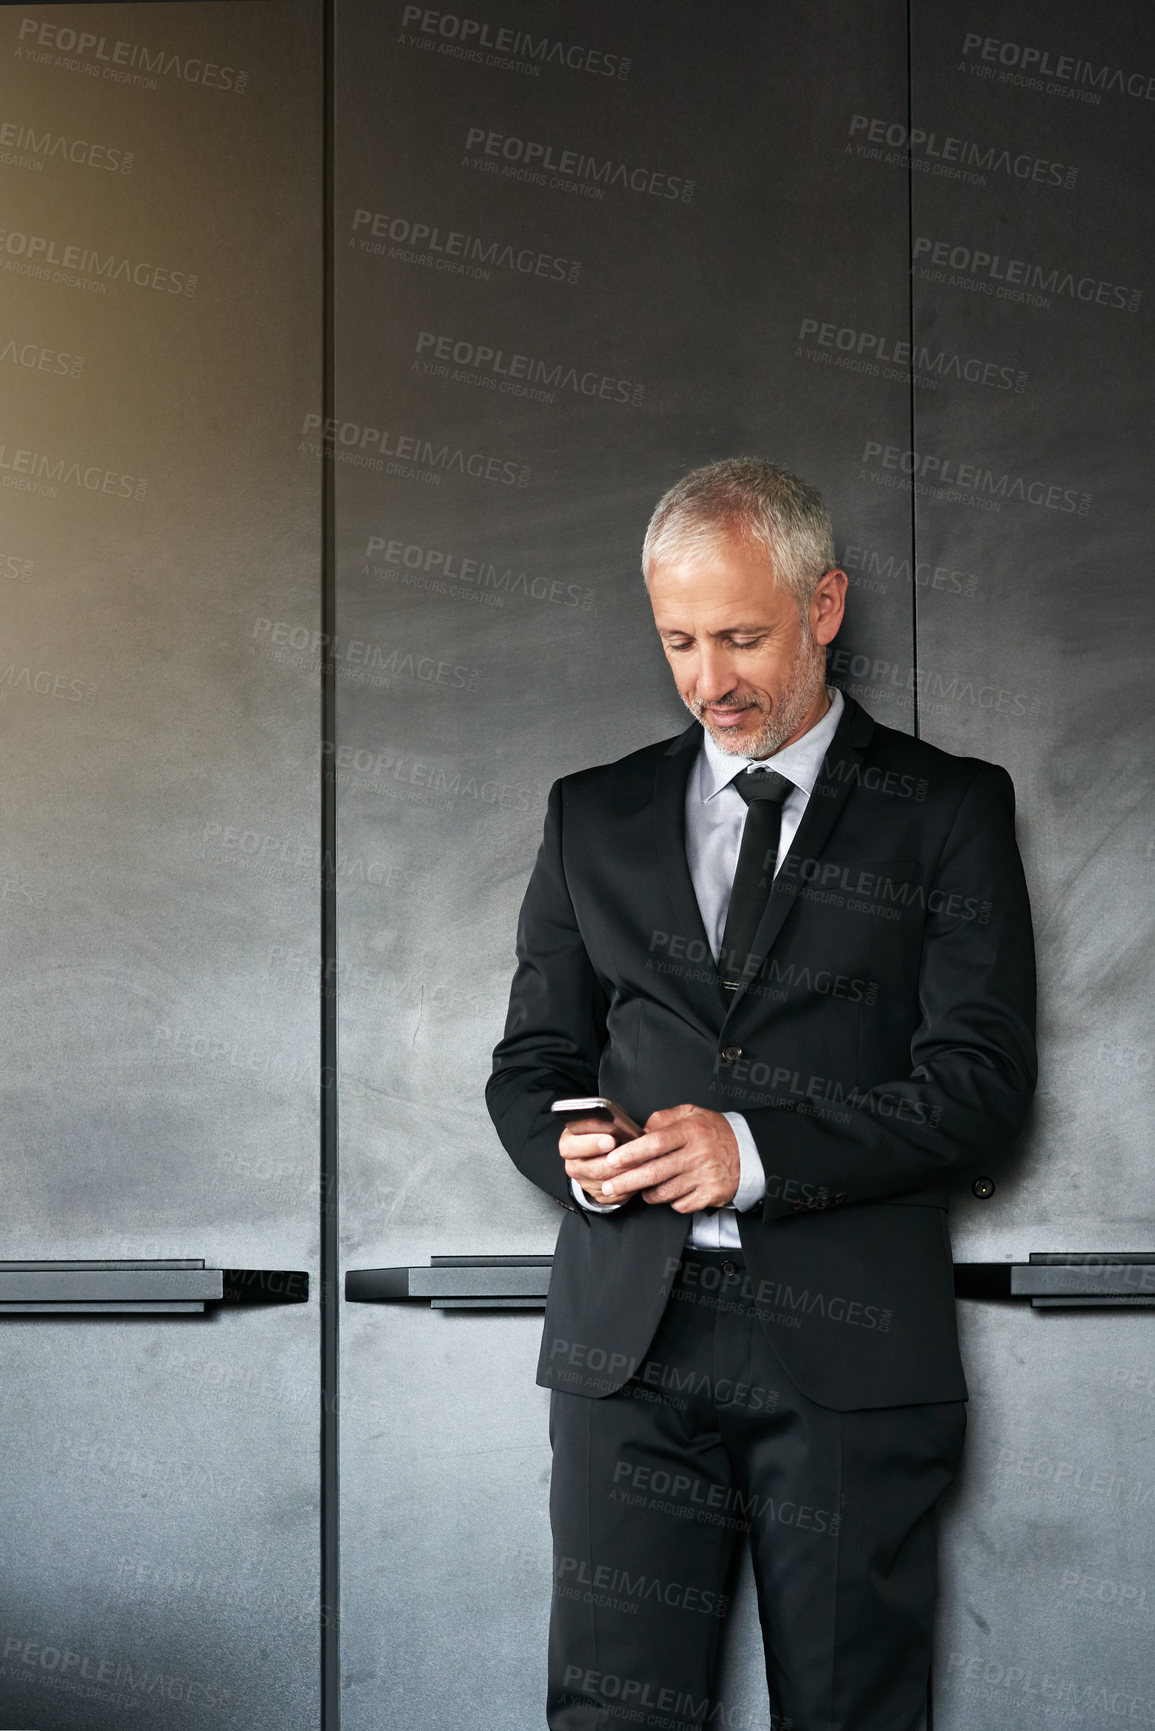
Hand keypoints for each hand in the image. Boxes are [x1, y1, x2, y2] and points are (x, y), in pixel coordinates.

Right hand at [558, 1116, 632, 1204]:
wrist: (599, 1153)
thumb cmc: (600, 1132)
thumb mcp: (596, 1123)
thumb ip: (602, 1123)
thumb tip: (618, 1123)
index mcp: (569, 1144)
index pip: (570, 1147)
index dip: (591, 1144)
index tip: (610, 1140)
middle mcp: (574, 1166)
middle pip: (592, 1168)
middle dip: (615, 1161)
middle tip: (632, 1153)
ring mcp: (585, 1183)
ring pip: (607, 1183)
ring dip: (627, 1172)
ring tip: (642, 1160)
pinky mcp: (599, 1195)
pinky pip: (617, 1194)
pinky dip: (631, 1184)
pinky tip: (640, 1172)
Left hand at [560, 1105, 739, 1212]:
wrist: (748, 1151)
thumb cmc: (714, 1131)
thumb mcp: (691, 1113)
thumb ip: (663, 1119)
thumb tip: (638, 1132)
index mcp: (691, 1131)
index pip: (654, 1143)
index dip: (631, 1153)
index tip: (613, 1160)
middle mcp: (698, 1155)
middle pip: (654, 1172)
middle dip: (627, 1181)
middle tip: (609, 1186)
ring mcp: (705, 1177)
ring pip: (664, 1192)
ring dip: (646, 1193)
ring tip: (640, 1187)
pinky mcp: (711, 1195)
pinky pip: (680, 1205)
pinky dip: (669, 1201)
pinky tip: (669, 1192)